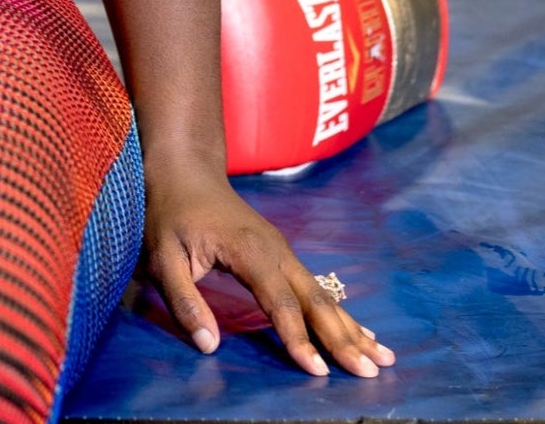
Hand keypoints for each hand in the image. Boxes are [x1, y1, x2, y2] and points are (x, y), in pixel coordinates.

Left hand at [142, 165, 392, 378]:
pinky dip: (341, 313)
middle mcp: (276, 250)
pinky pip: (316, 288)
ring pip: (323, 294)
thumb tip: (208, 346)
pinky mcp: (283, 254)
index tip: (318, 372)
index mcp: (249, 251)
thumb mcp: (162, 257)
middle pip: (314, 300)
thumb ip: (184, 301)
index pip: (280, 302)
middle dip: (343, 338)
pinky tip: (362, 333)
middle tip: (369, 373)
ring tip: (382, 359)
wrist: (186, 170)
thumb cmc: (172, 214)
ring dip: (351, 328)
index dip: (298, 338)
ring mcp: (283, 250)